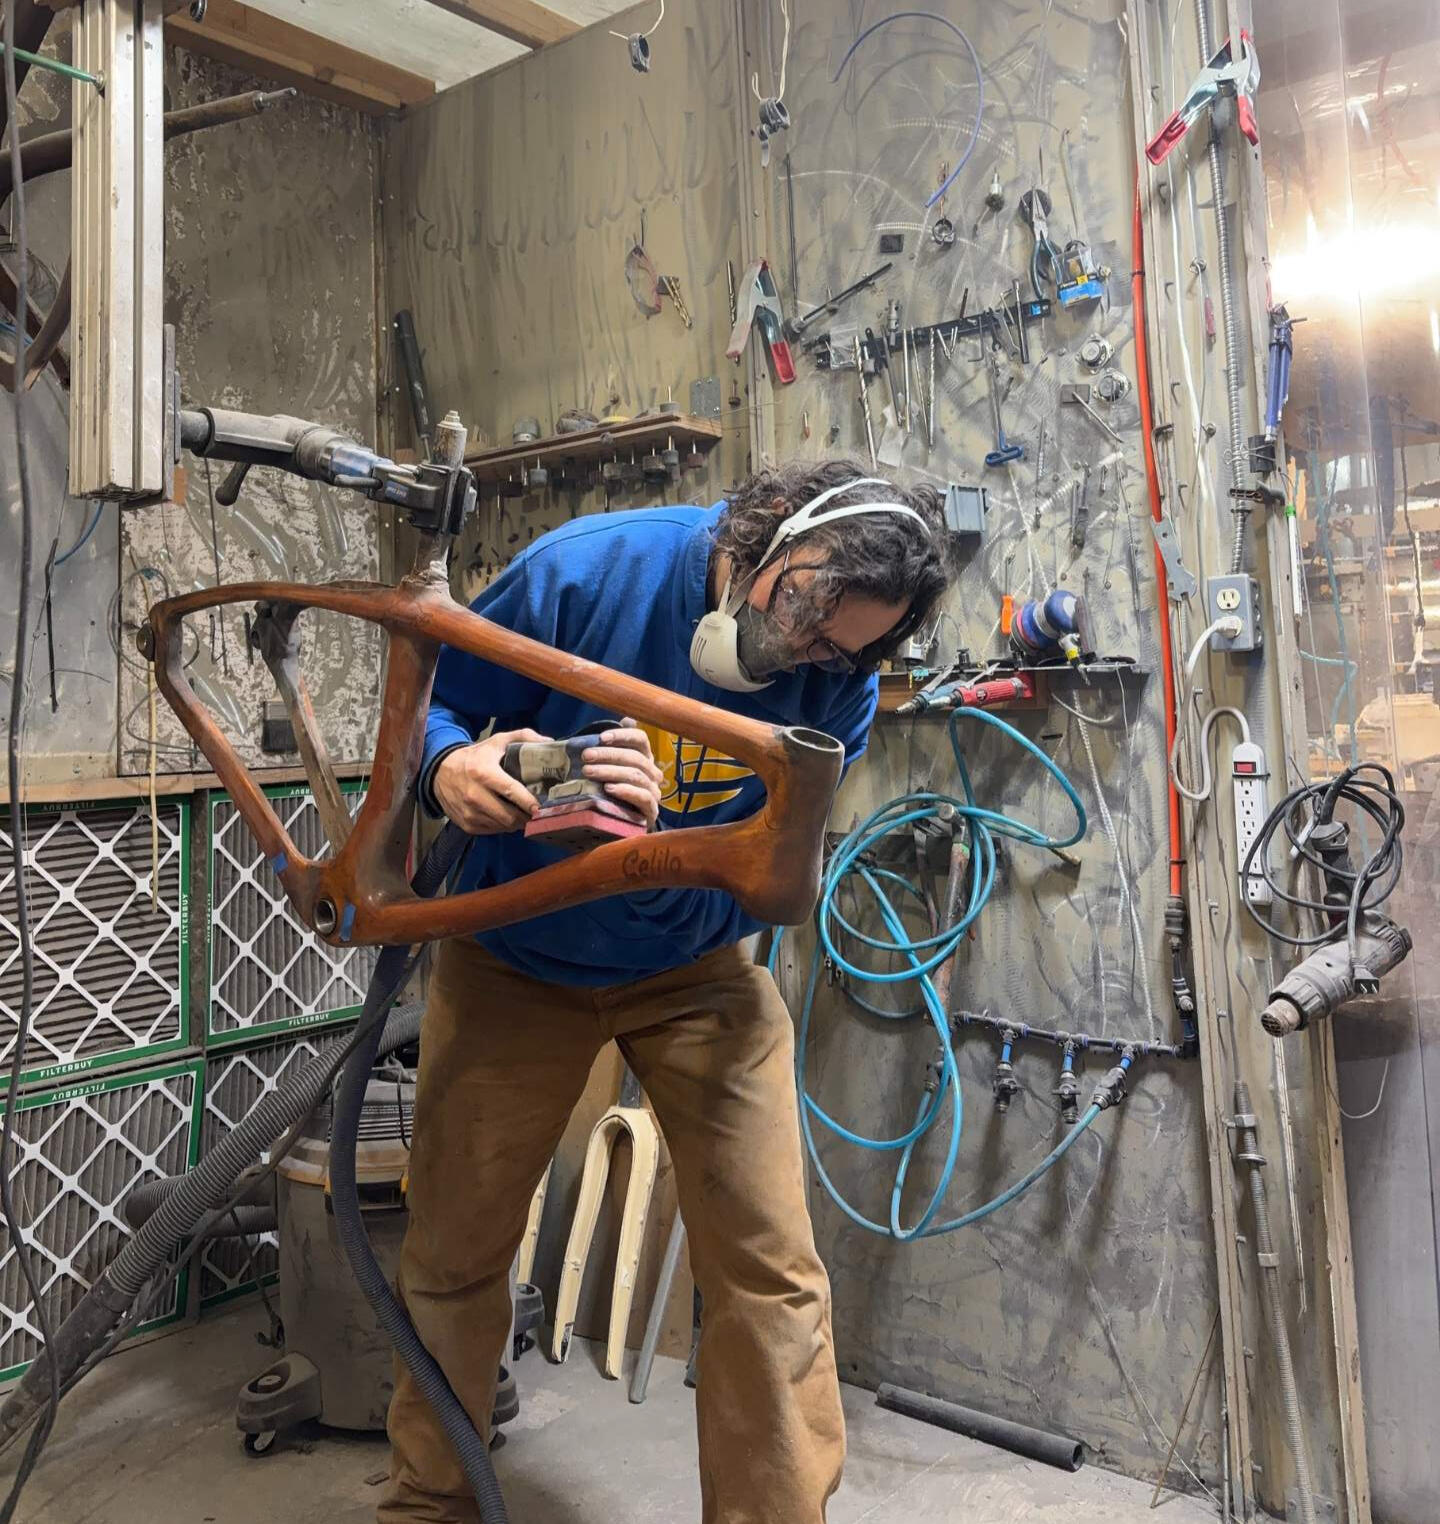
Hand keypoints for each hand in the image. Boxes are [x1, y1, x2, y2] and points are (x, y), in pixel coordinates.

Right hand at [432, 728, 546, 834]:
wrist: (439, 771)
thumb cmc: (475, 757)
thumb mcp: (497, 741)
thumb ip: (524, 737)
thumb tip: (550, 742)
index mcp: (484, 773)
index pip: (511, 791)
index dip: (529, 802)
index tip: (542, 807)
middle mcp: (474, 795)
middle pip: (509, 816)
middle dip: (526, 817)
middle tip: (537, 814)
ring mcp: (469, 812)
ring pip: (502, 826)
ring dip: (516, 823)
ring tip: (523, 815)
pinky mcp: (466, 824)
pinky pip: (492, 831)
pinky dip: (502, 827)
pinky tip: (506, 817)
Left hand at [582, 717, 663, 829]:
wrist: (618, 825)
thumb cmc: (610, 791)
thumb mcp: (608, 767)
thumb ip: (614, 746)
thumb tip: (628, 719)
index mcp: (644, 758)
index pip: (640, 739)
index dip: (622, 736)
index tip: (601, 738)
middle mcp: (652, 773)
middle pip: (635, 758)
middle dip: (608, 755)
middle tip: (586, 756)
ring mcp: (653, 793)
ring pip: (636, 776)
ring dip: (611, 771)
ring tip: (589, 772)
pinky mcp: (651, 812)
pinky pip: (643, 798)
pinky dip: (626, 791)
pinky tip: (609, 789)